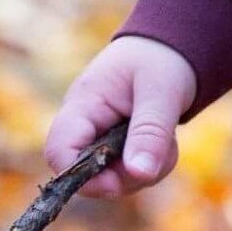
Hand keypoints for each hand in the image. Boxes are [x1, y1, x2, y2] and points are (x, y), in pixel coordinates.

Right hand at [44, 36, 197, 198]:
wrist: (172, 47)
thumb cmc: (161, 59)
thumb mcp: (162, 92)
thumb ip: (150, 132)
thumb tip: (139, 174)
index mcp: (82, 104)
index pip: (59, 151)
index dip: (80, 176)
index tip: (118, 182)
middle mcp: (84, 126)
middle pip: (86, 174)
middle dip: (126, 175)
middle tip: (161, 153)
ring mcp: (99, 139)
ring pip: (111, 179)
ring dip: (145, 170)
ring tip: (167, 140)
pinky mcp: (116, 149)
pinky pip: (128, 174)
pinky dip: (151, 166)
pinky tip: (166, 142)